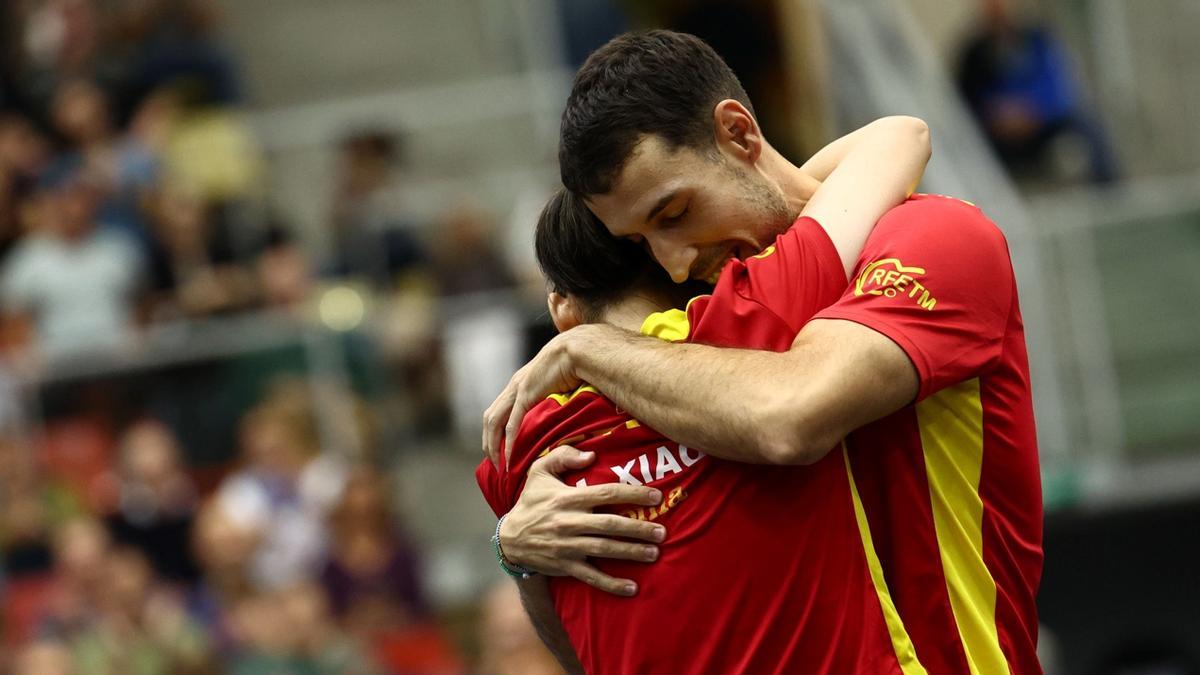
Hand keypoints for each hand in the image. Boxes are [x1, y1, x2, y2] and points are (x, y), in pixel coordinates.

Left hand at [483, 327, 588, 467]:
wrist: (577, 348)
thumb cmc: (575, 363)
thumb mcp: (561, 383)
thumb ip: (556, 396)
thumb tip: (566, 411)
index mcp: (520, 383)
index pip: (498, 411)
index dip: (495, 432)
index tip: (501, 451)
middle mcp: (514, 386)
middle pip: (490, 418)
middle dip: (489, 442)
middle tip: (496, 464)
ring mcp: (518, 388)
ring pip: (494, 422)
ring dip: (494, 446)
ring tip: (500, 466)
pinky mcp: (526, 394)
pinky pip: (512, 423)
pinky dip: (509, 442)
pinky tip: (509, 457)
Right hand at [499, 446, 665, 595]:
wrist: (509, 538)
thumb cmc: (530, 500)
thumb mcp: (539, 471)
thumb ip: (563, 456)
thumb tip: (592, 454)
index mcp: (568, 498)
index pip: (606, 494)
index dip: (633, 495)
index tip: (656, 496)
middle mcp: (569, 522)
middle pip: (610, 525)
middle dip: (638, 528)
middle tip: (662, 531)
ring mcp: (568, 546)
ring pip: (604, 550)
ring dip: (631, 552)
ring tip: (654, 553)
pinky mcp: (566, 565)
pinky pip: (591, 577)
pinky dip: (611, 584)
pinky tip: (632, 588)